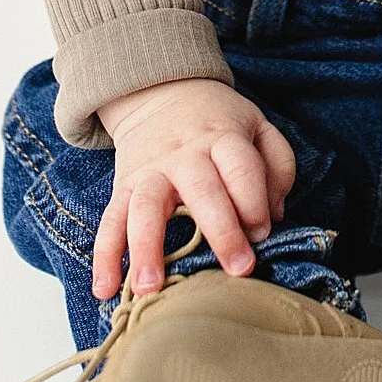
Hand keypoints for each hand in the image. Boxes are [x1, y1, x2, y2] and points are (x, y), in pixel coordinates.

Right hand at [92, 77, 296, 300]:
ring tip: (150, 289)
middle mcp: (184, 154)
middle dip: (221, 231)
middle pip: (201, 190)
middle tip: (238, 270)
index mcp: (223, 137)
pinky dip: (104, 256)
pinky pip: (110, 220)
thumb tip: (274, 216)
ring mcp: (150, 171)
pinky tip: (105, 288)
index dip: (255, 201)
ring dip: (146, 248)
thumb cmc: (219, 122)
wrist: (162, 92)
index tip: (262, 233)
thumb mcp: (257, 127)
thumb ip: (277, 166)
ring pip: (145, 207)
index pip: (241, 167)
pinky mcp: (123, 186)